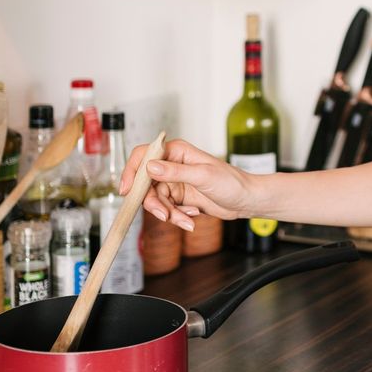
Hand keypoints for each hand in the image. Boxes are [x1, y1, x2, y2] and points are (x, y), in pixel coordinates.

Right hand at [120, 138, 253, 230]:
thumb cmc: (231, 182)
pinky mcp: (178, 198)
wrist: (246, 200)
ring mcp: (174, 182)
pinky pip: (166, 209)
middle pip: (145, 184)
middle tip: (165, 215)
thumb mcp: (203, 176)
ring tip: (187, 219)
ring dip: (169, 213)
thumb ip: (175, 172)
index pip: (144, 155)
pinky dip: (177, 217)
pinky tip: (192, 218)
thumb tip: (150, 167)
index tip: (126, 190)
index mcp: (176, 151)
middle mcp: (172, 165)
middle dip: (154, 202)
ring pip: (155, 200)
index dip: (131, 171)